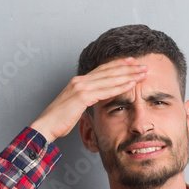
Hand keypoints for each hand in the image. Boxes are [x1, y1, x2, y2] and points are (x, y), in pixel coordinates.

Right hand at [30, 57, 147, 142]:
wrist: (46, 126)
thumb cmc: (58, 121)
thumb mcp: (74, 107)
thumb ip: (85, 101)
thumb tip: (94, 102)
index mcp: (78, 82)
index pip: (102, 70)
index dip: (117, 65)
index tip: (130, 62)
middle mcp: (80, 81)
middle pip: (108, 71)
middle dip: (127, 67)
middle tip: (143, 65)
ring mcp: (80, 87)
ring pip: (110, 78)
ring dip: (128, 75)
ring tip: (142, 73)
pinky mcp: (82, 96)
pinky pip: (105, 90)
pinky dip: (120, 86)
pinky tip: (131, 84)